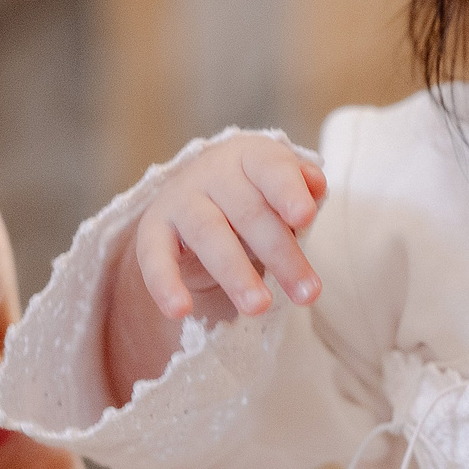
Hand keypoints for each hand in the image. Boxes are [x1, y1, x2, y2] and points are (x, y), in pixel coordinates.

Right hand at [100, 135, 327, 404]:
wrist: (201, 200)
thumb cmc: (258, 198)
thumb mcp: (283, 191)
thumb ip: (303, 189)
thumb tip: (316, 185)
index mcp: (250, 157)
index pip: (271, 168)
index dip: (288, 192)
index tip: (306, 219)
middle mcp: (211, 173)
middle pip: (248, 213)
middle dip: (281, 255)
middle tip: (307, 294)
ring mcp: (179, 200)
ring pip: (208, 234)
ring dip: (235, 274)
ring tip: (259, 307)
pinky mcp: (152, 231)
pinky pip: (155, 258)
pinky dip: (165, 284)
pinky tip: (180, 311)